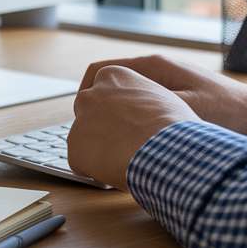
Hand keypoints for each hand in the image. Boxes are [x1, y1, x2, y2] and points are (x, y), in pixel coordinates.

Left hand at [68, 65, 200, 189]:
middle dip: (101, 126)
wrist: (167, 148)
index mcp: (113, 76)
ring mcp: (79, 122)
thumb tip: (140, 112)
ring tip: (125, 159)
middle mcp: (89, 95)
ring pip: (85, 138)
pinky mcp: (75, 149)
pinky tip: (117, 171)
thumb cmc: (172, 124)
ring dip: (99, 149)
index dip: (114, 106)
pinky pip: (82, 162)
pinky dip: (96, 169)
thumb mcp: (161, 97)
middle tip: (123, 141)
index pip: (103, 87)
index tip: (124, 119)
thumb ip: (141, 99)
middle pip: (88, 111)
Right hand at [79, 55, 246, 145]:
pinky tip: (139, 145)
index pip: (100, 71)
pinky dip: (133, 122)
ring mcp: (168, 84)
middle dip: (97, 109)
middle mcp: (158, 71)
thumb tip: (108, 125)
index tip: (81, 121)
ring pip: (126, 97)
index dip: (84, 95)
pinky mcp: (178, 99)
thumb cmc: (230, 115)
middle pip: (110, 84)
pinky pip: (143, 107)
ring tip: (113, 143)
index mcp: (154, 67)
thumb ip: (147, 114)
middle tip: (94, 137)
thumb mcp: (183, 115)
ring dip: (115, 117)